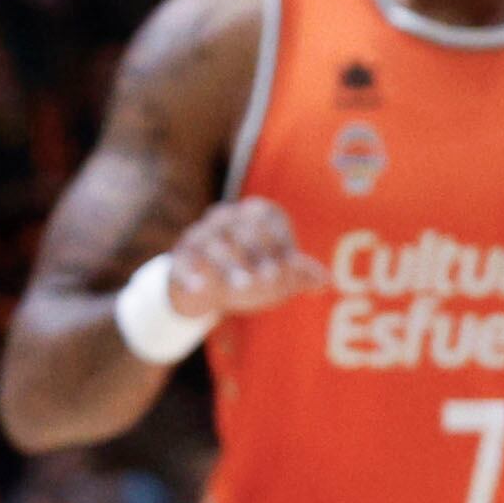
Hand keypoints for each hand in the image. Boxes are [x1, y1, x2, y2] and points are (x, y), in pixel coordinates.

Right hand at [164, 198, 328, 319]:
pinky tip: (199, 290)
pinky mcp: (180, 254)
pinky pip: (182, 263)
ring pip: (214, 247)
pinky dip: (189, 275)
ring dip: (229, 267)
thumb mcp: (278, 272)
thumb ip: (299, 274)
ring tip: (243, 287)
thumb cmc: (253, 269)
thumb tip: (323, 281)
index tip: (290, 267)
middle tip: (270, 278)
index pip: (271, 225)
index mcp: (257, 213)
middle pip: (243, 233)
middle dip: (257, 255)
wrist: (207, 283)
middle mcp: (227, 216)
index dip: (281, 245)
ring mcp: (201, 233)